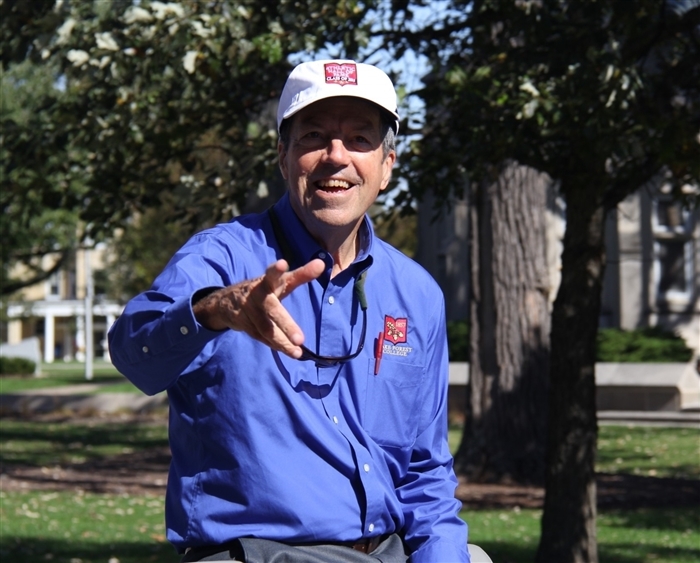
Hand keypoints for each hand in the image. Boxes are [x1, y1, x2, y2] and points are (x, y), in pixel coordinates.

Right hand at [193, 258, 324, 357]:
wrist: (225, 301)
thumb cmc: (264, 290)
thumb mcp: (280, 281)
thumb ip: (301, 274)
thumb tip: (322, 263)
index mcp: (267, 282)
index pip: (271, 274)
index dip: (276, 270)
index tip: (282, 264)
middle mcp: (256, 296)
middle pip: (272, 310)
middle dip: (286, 325)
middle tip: (300, 339)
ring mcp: (248, 312)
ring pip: (266, 329)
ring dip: (282, 342)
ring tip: (297, 352)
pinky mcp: (244, 325)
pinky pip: (261, 337)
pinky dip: (275, 345)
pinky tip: (289, 352)